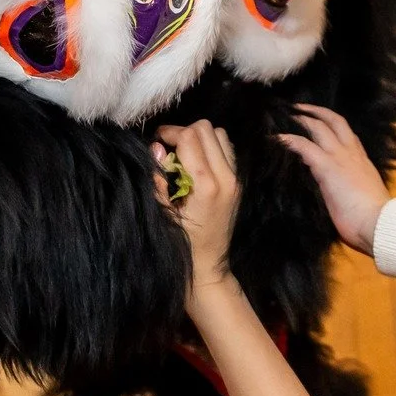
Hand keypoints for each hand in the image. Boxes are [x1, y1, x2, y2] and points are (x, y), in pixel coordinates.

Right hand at [153, 120, 239, 295]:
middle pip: (207, 128)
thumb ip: (159, 178)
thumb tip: (157, 148)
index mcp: (207, 185)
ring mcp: (235, 178)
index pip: (190, 136)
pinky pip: (227, 148)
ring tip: (184, 154)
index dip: (169, 133)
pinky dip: (211, 147)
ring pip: (219, 134)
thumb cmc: (182, 243)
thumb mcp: (163, 212)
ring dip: (200, 138)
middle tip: (169, 148)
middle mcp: (226, 177)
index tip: (156, 142)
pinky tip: (197, 163)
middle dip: (184, 132)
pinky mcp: (238, 181)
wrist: (208, 266)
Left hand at [279, 104, 388, 255]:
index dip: (334, 127)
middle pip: (335, 121)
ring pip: (319, 127)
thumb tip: (337, 195)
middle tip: (300, 109)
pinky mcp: (326, 166)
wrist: (378, 224)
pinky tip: (276, 139)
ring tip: (286, 116)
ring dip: (302, 119)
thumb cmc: (372, 219)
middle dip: (317, 112)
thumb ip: (350, 188)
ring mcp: (339, 157)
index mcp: (362, 162)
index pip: (348, 137)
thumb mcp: (361, 197)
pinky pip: (303, 145)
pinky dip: (289, 140)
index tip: (322, 124)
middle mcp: (352, 154)